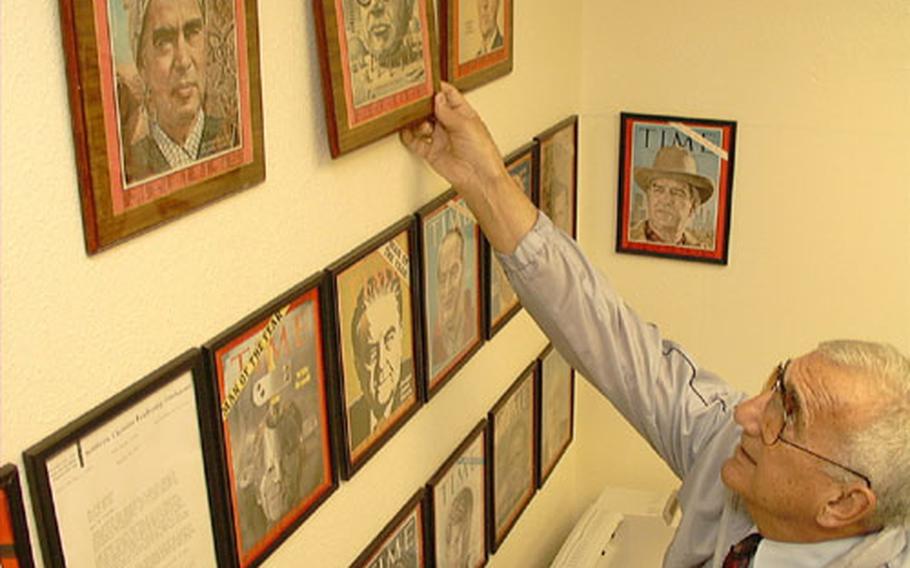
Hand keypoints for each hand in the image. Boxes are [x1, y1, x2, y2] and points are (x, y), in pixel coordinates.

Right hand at [400, 82, 509, 197]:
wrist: (478, 178)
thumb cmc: (482, 153)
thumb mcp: (466, 125)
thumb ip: (448, 111)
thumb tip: (437, 97)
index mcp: (463, 114)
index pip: (448, 95)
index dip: (438, 87)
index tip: (426, 81)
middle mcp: (450, 124)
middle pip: (431, 108)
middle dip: (423, 104)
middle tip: (414, 100)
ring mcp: (440, 138)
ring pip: (421, 123)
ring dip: (417, 121)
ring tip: (421, 124)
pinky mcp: (431, 151)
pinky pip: (415, 142)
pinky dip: (408, 137)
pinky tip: (406, 132)